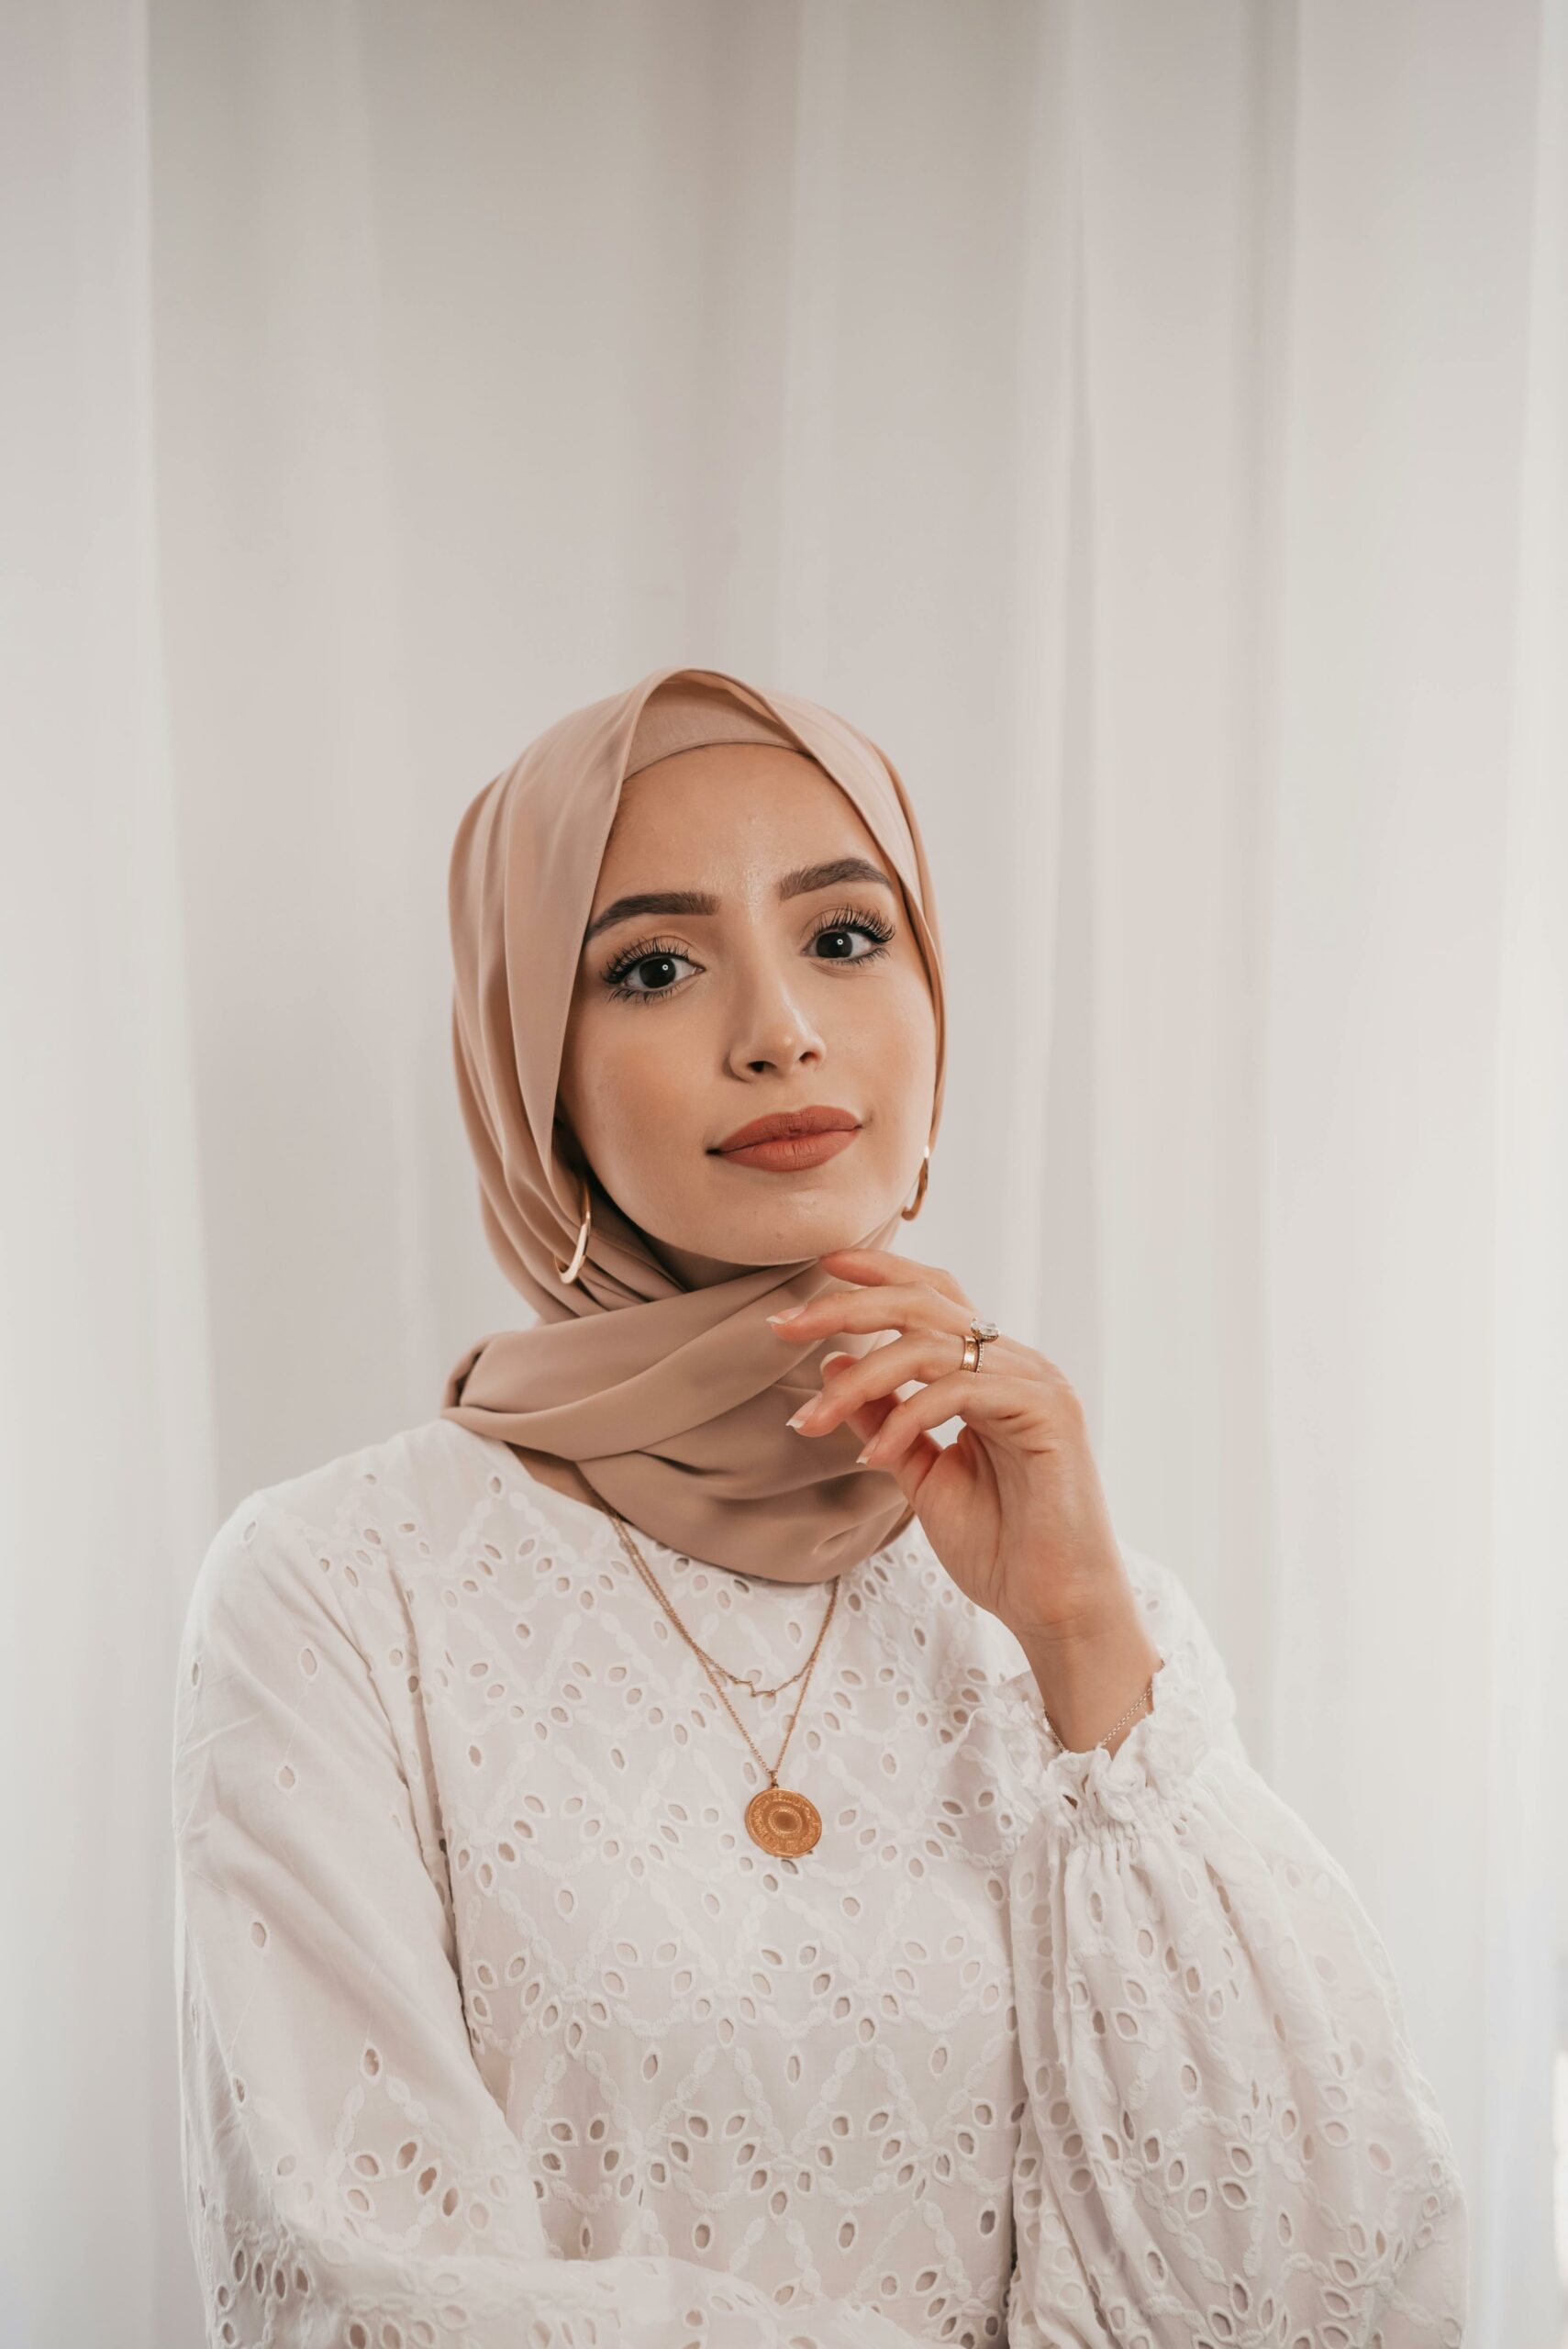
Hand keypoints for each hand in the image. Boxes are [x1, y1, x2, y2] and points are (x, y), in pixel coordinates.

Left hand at [767, 1245, 1135, 1644]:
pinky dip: (904, 1418)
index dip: (880, 1273)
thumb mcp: (923, 1476)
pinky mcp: (1047, 1412)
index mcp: (992, 1371)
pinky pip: (958, 1391)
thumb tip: (832, 1365)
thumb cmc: (1001, 1545)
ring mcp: (1036, 1383)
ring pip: (930, 1345)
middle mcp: (1018, 1364)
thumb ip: (885, 1419)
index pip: (934, 1296)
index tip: (821, 1266)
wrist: (1056, 1607)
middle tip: (784, 1325)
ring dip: (859, 1379)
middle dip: (847, 1306)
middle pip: (926, 1302)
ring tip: (812, 1420)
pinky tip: (870, 1456)